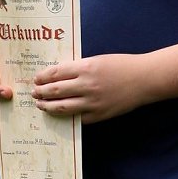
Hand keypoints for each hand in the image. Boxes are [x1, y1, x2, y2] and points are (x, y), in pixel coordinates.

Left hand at [32, 53, 149, 123]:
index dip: (42, 77)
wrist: (144, 79)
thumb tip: (57, 75)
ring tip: (41, 105)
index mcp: (85, 68)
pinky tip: (60, 115)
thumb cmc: (120, 65)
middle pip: (55, 91)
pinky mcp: (100, 115)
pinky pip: (78, 118)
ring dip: (48, 107)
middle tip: (34, 93)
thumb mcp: (96, 60)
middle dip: (41, 92)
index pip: (55, 73)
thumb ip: (77, 68)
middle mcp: (87, 86)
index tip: (36, 79)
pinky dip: (67, 117)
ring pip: (63, 108)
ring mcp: (93, 103)